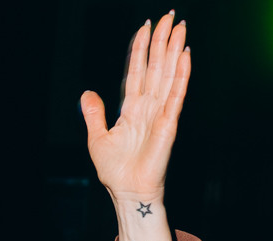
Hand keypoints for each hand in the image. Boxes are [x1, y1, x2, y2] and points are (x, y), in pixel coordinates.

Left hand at [80, 13, 189, 202]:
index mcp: (132, 108)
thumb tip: (86, 93)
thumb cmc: (115, 170)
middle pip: (156, 66)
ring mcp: (160, 112)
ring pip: (168, 74)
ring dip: (174, 50)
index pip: (137, 71)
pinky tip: (185, 55)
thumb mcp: (97, 138)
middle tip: (169, 15)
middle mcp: (148, 106)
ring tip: (179, 26)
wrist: (127, 191)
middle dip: (161, 40)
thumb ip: (94, 114)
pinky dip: (181, 75)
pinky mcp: (169, 123)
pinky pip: (176, 94)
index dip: (140, 49)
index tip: (145, 26)